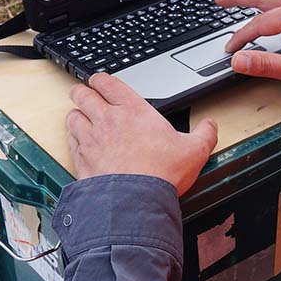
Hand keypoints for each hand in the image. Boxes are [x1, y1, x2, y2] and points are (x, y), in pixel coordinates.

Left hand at [67, 73, 218, 195]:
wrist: (135, 201)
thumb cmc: (161, 173)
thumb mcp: (194, 151)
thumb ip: (204, 134)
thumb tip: (210, 125)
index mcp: (133, 110)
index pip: (108, 83)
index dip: (100, 80)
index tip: (100, 82)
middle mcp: (108, 120)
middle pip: (83, 95)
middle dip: (81, 92)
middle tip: (82, 93)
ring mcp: (91, 139)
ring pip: (73, 116)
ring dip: (76, 114)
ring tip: (79, 116)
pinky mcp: (81, 159)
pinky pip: (70, 141)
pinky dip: (72, 138)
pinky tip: (78, 141)